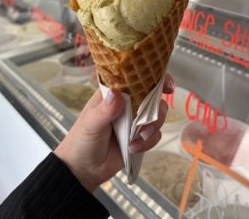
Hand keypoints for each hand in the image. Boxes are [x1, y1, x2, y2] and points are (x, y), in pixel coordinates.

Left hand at [54, 74, 174, 191]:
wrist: (83, 170)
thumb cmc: (82, 141)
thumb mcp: (91, 123)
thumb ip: (105, 110)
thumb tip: (116, 92)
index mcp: (112, 95)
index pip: (134, 80)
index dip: (152, 79)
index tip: (166, 86)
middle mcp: (125, 106)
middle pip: (153, 98)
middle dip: (156, 110)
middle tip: (149, 121)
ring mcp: (133, 122)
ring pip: (157, 117)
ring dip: (152, 128)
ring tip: (138, 139)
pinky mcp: (139, 139)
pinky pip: (155, 136)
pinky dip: (148, 142)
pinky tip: (133, 148)